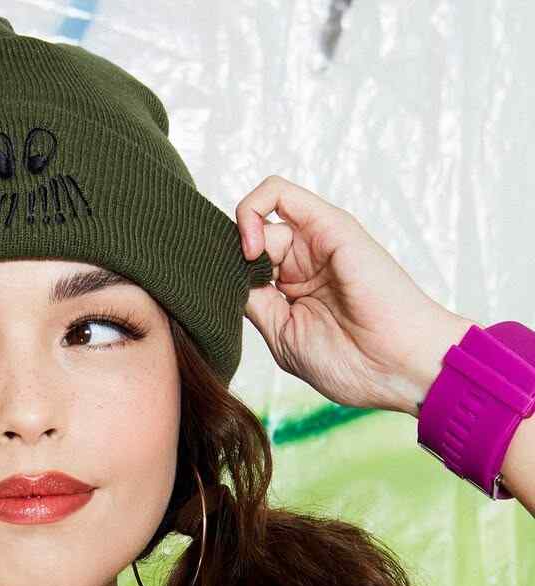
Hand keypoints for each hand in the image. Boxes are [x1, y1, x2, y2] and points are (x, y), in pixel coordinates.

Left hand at [235, 175, 469, 414]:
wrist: (395, 365)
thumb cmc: (350, 361)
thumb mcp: (282, 335)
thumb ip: (254, 302)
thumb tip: (222, 278)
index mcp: (292, 289)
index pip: (244, 265)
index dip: (224, 274)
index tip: (218, 300)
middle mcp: (303, 260)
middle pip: (247, 240)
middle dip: (229, 261)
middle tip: (236, 290)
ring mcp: (316, 241)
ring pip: (259, 214)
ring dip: (240, 239)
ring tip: (252, 273)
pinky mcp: (328, 225)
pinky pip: (279, 192)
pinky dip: (252, 209)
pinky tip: (252, 250)